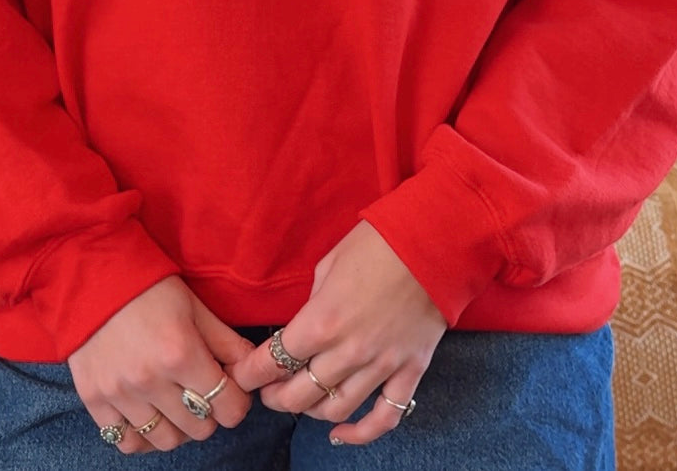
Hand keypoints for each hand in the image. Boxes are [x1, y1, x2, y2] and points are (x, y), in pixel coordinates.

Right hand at [67, 275, 255, 453]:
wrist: (94, 277)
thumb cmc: (151, 288)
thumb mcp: (195, 307)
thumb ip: (226, 342)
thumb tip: (251, 370)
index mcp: (181, 352)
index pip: (227, 406)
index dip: (237, 402)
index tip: (231, 391)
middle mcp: (150, 379)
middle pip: (200, 428)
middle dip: (209, 413)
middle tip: (202, 393)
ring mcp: (120, 393)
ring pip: (166, 441)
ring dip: (179, 428)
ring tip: (176, 406)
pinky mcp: (94, 400)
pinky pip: (127, 441)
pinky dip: (143, 436)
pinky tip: (149, 415)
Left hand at [229, 221, 446, 446]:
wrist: (434, 241)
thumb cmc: (377, 242)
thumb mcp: (329, 264)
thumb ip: (313, 302)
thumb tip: (304, 326)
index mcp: (322, 320)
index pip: (274, 361)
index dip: (251, 373)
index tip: (242, 375)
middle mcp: (349, 351)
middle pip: (298, 395)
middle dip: (274, 396)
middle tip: (267, 388)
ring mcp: (382, 366)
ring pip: (335, 409)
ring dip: (309, 410)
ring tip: (298, 400)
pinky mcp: (410, 371)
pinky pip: (384, 417)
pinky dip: (360, 433)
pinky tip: (339, 433)